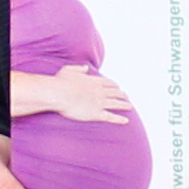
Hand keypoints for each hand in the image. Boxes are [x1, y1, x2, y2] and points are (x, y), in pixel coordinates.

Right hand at [9, 66, 131, 128]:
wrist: (59, 94)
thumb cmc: (60, 82)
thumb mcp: (69, 70)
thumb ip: (78, 68)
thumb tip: (85, 68)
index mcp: (94, 81)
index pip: (109, 83)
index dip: (114, 85)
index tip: (117, 87)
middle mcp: (100, 91)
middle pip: (115, 93)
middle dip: (122, 95)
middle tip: (126, 97)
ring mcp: (99, 103)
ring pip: (116, 104)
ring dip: (124, 105)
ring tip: (130, 106)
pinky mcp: (96, 114)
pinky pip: (111, 117)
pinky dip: (119, 119)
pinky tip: (126, 120)